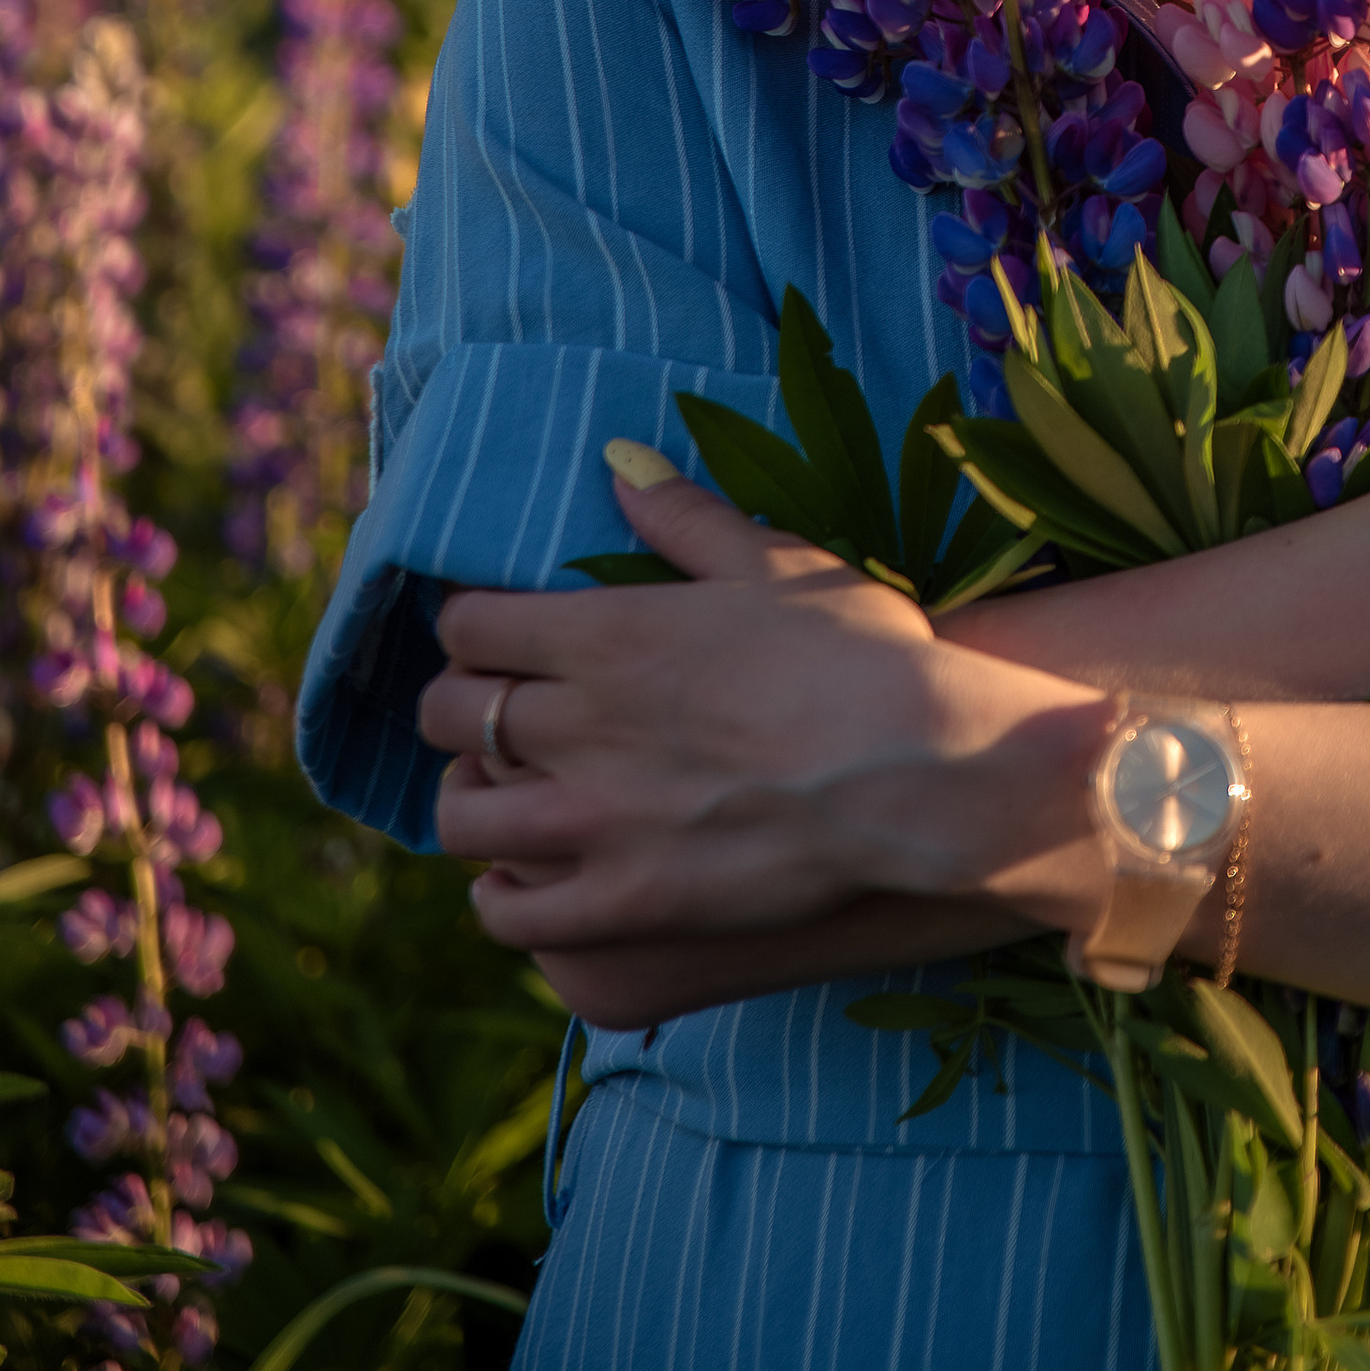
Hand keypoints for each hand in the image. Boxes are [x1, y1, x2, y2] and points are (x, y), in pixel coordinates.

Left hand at [417, 458, 1110, 969]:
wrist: (919, 776)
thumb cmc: (860, 655)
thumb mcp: (778, 562)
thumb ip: (685, 515)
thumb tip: (616, 460)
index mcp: (605, 635)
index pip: (469, 625)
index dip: (472, 626)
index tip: (495, 633)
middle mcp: (576, 726)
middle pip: (450, 714)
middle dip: (458, 703)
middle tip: (493, 705)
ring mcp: (591, 823)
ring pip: (462, 814)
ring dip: (470, 795)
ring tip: (499, 791)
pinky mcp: (619, 905)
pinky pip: (509, 910)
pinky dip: (501, 893)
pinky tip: (525, 879)